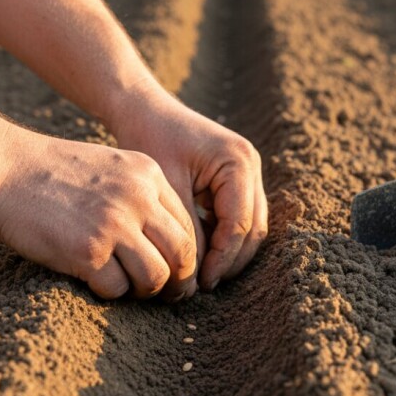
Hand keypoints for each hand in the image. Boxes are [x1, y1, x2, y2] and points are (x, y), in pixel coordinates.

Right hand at [0, 130, 197, 300]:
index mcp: (148, 175)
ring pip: (156, 276)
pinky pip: (118, 288)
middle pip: (182, 253)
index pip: (188, 225)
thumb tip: (165, 241)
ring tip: (129, 288)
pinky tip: (95, 281)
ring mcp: (114, 225)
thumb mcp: (110, 166)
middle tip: (166, 293)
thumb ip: (140, 194)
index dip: (186, 255)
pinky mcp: (88, 251)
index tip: (177, 271)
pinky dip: (110, 292)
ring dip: (145, 290)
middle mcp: (138, 199)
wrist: (2, 168)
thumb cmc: (51, 171)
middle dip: (177, 280)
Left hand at [107, 87, 267, 290]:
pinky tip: (198, 256)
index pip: (239, 223)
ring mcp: (247, 173)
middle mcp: (251, 166)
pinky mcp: (236, 180)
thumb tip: (194, 279)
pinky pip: (237, 218)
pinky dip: (222, 239)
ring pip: (250, 227)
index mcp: (238, 162)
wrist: (142, 109)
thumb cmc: (149, 139)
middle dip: (230, 261)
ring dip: (228, 254)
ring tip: (200, 277)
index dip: (222, 258)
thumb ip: (186, 231)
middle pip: (253, 229)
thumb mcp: (167, 188)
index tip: (200, 283)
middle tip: (202, 287)